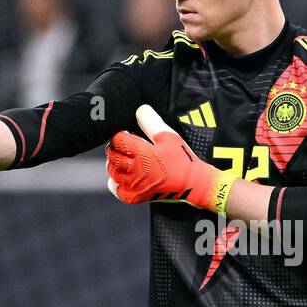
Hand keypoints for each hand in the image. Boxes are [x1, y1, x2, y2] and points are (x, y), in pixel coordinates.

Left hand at [106, 105, 235, 211]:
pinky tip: (124, 177)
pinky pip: (117, 190)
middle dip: (116, 148)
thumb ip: (151, 122)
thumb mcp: (169, 136)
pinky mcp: (137, 196)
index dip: (120, 135)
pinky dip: (116, 183)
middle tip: (124, 146)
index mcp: (141, 153)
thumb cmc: (183, 160)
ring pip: (112, 172)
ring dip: (114, 164)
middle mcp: (134, 169)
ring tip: (124, 159)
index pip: (118, 140)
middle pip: (112, 155)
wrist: (193, 183)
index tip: (126, 134)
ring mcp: (134, 185)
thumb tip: (140, 110)